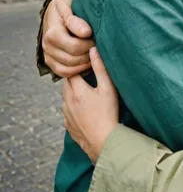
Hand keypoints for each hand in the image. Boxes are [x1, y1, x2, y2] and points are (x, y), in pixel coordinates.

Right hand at [42, 0, 94, 76]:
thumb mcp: (70, 4)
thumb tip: (86, 32)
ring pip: (68, 68)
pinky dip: (77, 70)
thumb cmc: (69, 4)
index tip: (97, 36)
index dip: (89, 44)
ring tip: (95, 52)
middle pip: (72, 59)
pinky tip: (88, 61)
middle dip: (89, 54)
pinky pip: (64, 73)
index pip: (74, 46)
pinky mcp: (50, 61)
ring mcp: (47, 54)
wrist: (59, 9)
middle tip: (99, 45)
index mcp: (52, 31)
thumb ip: (76, 19)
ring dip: (85, 63)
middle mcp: (46, 44)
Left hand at [62, 47, 118, 164]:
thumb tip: (93, 49)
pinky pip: (67, 111)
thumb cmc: (108, 114)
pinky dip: (73, 107)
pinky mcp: (68, 125)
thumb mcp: (107, 88)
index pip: (71, 72)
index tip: (87, 68)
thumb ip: (100, 68)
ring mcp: (66, 115)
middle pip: (66, 84)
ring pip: (65, 97)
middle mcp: (67, 101)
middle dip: (74, 79)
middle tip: (86, 77)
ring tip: (86, 93)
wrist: (103, 142)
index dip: (79, 68)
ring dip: (72, 93)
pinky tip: (84, 109)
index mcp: (76, 90)